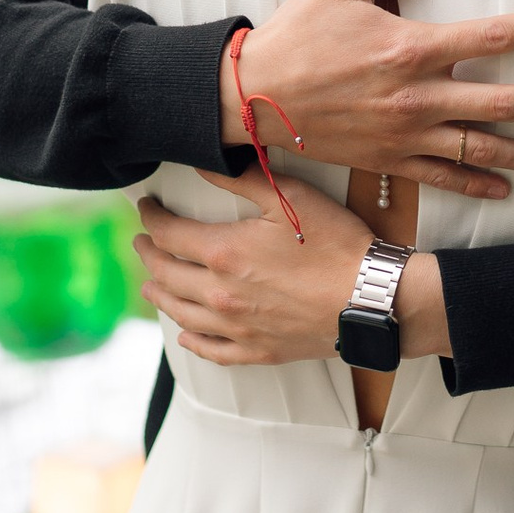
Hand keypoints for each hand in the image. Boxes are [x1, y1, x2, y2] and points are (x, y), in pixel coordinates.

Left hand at [133, 167, 449, 365]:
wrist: (372, 300)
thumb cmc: (336, 245)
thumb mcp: (291, 197)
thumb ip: (243, 179)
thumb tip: (204, 162)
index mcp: (224, 253)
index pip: (168, 235)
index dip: (151, 219)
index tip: (146, 208)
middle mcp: (221, 294)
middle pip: (167, 274)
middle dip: (148, 255)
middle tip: (141, 243)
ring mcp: (237, 327)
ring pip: (181, 313)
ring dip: (160, 295)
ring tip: (149, 284)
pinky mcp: (257, 350)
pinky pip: (211, 350)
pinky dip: (192, 341)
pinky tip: (185, 335)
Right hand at [220, 0, 513, 199]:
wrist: (251, 97)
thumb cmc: (295, 35)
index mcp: (412, 47)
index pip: (493, 38)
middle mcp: (417, 95)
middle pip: (501, 102)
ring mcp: (405, 133)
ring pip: (481, 148)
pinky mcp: (387, 160)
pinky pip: (442, 178)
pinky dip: (477, 185)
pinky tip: (506, 189)